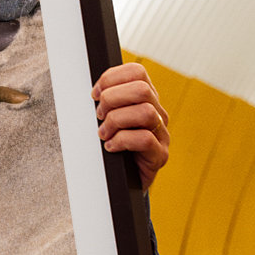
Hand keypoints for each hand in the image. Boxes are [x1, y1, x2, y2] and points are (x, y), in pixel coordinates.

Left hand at [92, 63, 169, 190]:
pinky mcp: (160, 155)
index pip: (136, 72)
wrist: (121, 182)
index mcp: (145, 99)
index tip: (94, 94)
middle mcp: (158, 113)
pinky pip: (145, 139)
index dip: (111, 78)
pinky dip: (121, 141)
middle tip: (99, 116)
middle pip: (142, 89)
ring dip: (116, 121)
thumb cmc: (111, 147)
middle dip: (112, 99)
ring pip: (145, 112)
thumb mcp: (106, 119)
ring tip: (104, 134)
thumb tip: (92, 91)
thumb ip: (104, 102)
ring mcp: (162, 134)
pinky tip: (110, 147)